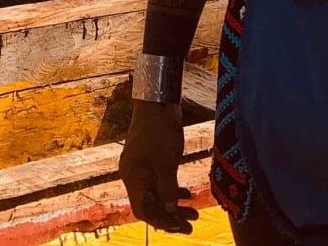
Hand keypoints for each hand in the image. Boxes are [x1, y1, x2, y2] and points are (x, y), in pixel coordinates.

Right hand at [119, 100, 195, 233]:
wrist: (156, 101)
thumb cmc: (159, 130)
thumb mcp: (167, 163)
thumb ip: (168, 189)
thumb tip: (171, 212)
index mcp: (133, 177)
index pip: (144, 211)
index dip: (163, 222)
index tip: (183, 226)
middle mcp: (133, 175)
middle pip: (150, 206)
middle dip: (171, 217)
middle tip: (192, 224)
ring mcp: (141, 168)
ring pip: (156, 195)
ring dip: (174, 206)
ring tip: (195, 212)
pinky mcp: (149, 160)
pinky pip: (159, 183)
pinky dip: (172, 191)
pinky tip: (187, 194)